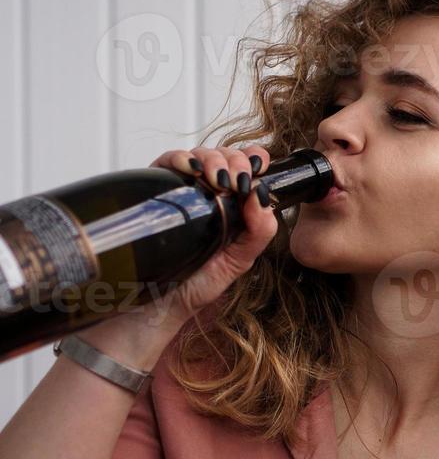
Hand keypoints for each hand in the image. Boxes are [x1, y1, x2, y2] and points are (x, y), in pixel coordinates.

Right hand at [146, 144, 277, 325]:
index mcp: (231, 206)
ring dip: (213, 159)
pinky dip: (181, 158)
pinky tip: (191, 169)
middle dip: (235, 160)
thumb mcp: (239, 260)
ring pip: (199, 155)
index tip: (259, 166)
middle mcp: (207, 194)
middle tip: (237, 179)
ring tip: (218, 179)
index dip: (253, 157)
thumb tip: (262, 195)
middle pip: (224, 156)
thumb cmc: (196, 284)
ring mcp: (181, 190)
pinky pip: (166, 162)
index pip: (244, 167)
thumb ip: (259, 231)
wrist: (160, 304)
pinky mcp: (156, 190)